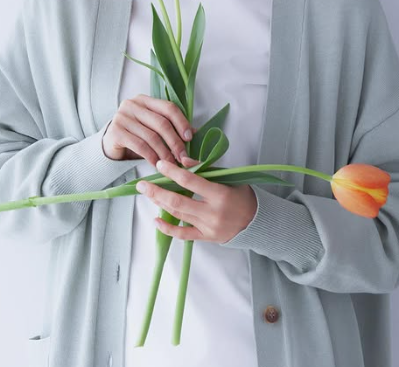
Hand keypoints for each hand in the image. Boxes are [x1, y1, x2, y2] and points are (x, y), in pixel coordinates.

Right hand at [102, 95, 197, 167]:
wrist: (109, 145)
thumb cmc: (135, 136)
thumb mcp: (153, 129)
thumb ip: (171, 128)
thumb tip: (196, 133)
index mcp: (145, 100)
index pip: (168, 108)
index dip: (181, 122)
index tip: (190, 138)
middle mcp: (132, 104)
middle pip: (161, 123)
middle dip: (175, 142)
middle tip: (183, 158)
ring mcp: (122, 117)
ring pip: (151, 136)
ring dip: (164, 153)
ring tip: (172, 164)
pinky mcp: (115, 131)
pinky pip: (140, 146)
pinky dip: (151, 157)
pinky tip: (157, 164)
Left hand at [136, 159, 257, 242]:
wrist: (257, 221)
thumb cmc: (242, 194)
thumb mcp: (228, 177)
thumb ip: (205, 169)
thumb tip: (182, 161)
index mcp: (220, 194)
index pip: (191, 181)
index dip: (173, 172)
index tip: (160, 164)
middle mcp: (212, 213)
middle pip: (178, 201)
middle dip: (157, 192)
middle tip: (141, 184)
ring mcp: (208, 227)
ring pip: (178, 215)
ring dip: (160, 203)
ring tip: (148, 193)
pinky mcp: (206, 237)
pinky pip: (183, 234)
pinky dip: (168, 228)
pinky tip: (156, 219)